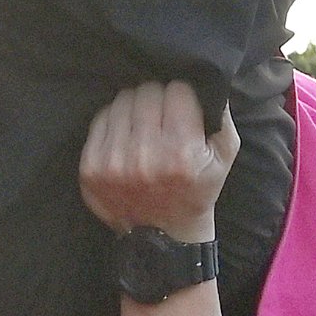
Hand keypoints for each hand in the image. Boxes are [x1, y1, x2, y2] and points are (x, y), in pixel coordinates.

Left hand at [80, 80, 236, 241]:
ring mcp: (113, 164)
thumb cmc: (198, 189)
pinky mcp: (90, 168)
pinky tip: (127, 137)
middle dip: (158, 99)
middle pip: (147, 92)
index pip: (177, 90)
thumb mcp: (225, 155)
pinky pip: (100, 119)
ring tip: (145, 126)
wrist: (165, 236)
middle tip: (163, 116)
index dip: (183, 96)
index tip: (183, 109)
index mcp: (181, 153)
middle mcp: (144, 158)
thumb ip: (221, 115)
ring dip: (136, 108)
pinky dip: (115, 121)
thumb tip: (207, 79)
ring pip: (122, 100)